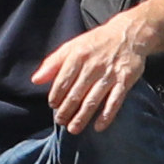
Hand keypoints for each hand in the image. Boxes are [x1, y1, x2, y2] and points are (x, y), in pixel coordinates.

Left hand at [34, 17, 151, 136]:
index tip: (53, 106)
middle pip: (76, 93)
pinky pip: (115, 102)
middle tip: (61, 121)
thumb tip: (35, 80)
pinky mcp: (125, 81)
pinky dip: (106, 116)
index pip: (62, 81)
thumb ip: (53, 63)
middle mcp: (92, 66)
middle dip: (66, 110)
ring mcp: (109, 75)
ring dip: (82, 117)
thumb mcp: (71, 47)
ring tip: (73, 129)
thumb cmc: (95, 42)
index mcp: (77, 56)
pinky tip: (98, 127)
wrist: (128, 34)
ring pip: (93, 100)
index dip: (56, 96)